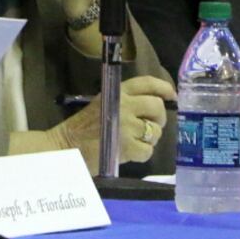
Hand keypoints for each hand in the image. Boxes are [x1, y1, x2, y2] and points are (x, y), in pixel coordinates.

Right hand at [15, 76, 174, 171]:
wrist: (66, 147)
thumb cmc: (83, 128)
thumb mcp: (103, 104)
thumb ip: (126, 102)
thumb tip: (156, 107)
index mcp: (118, 92)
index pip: (148, 83)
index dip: (164, 88)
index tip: (173, 96)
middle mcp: (125, 105)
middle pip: (158, 107)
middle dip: (159, 119)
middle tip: (151, 127)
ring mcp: (126, 126)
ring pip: (155, 131)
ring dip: (150, 139)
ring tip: (136, 142)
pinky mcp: (126, 146)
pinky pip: (147, 151)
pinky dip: (141, 155)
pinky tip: (129, 154)